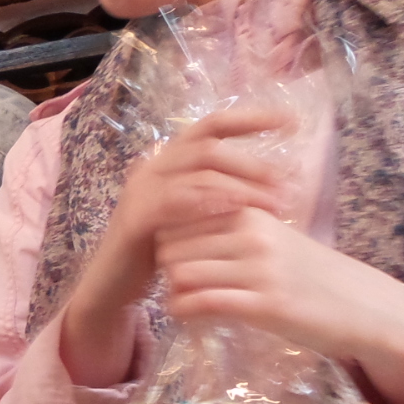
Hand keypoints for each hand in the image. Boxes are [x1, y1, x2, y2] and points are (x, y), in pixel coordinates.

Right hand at [61, 108, 293, 387]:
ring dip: (241, 185)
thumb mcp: (197, 217)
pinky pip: (174, 202)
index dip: (250, 118)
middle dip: (253, 163)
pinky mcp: (135, 218)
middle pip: (208, 147)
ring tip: (275, 203)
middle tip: (288, 183)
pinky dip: (207, 202)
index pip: (211, 125)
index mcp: (170, 161)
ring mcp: (141, 191)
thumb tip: (277, 182)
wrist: (113, 285)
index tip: (291, 121)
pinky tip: (235, 210)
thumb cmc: (161, 251)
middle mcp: (153, 167)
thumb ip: (224, 194)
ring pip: (196, 171)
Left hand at [156, 207, 403, 403]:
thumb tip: (175, 234)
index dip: (167, 241)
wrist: (361, 306)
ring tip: (183, 301)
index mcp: (251, 213)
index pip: (180, 218)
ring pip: (182, 274)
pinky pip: (202, 303)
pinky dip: (185, 311)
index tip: (174, 260)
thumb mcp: (271, 240)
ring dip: (172, 292)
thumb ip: (230, 233)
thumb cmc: (310, 274)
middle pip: (173, 246)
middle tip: (175, 285)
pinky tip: (191, 316)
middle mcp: (253, 235)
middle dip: (165, 268)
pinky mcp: (264, 304)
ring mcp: (258, 270)